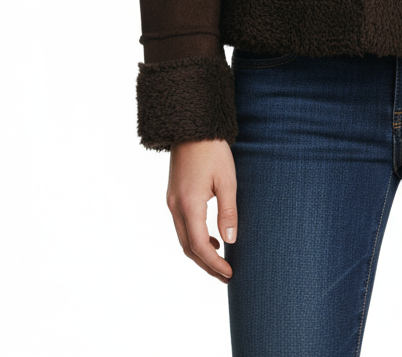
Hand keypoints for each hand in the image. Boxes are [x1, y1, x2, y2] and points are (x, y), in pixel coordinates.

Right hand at [166, 138, 237, 282]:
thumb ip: (228, 212)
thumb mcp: (227, 180)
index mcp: (189, 204)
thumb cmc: (212, 150)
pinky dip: (195, 238)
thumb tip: (230, 241)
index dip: (214, 263)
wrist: (192, 127)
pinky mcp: (173, 195)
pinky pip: (182, 226)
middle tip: (226, 275)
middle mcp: (175, 206)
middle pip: (188, 247)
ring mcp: (171, 201)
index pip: (199, 246)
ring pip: (183, 238)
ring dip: (200, 253)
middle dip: (207, 264)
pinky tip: (211, 237)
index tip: (230, 273)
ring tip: (221, 261)